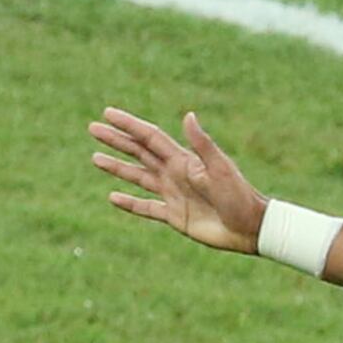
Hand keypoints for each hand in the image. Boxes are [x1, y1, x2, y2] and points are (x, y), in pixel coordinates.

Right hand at [90, 106, 268, 252]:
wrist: (250, 228)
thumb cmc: (239, 196)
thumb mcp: (220, 168)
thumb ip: (202, 144)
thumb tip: (188, 115)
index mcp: (184, 160)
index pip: (150, 138)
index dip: (129, 125)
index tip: (107, 113)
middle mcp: (175, 174)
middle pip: (139, 153)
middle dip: (117, 140)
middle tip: (92, 128)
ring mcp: (174, 194)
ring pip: (139, 177)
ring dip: (118, 168)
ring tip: (95, 158)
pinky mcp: (174, 216)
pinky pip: (146, 207)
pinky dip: (129, 203)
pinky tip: (112, 197)